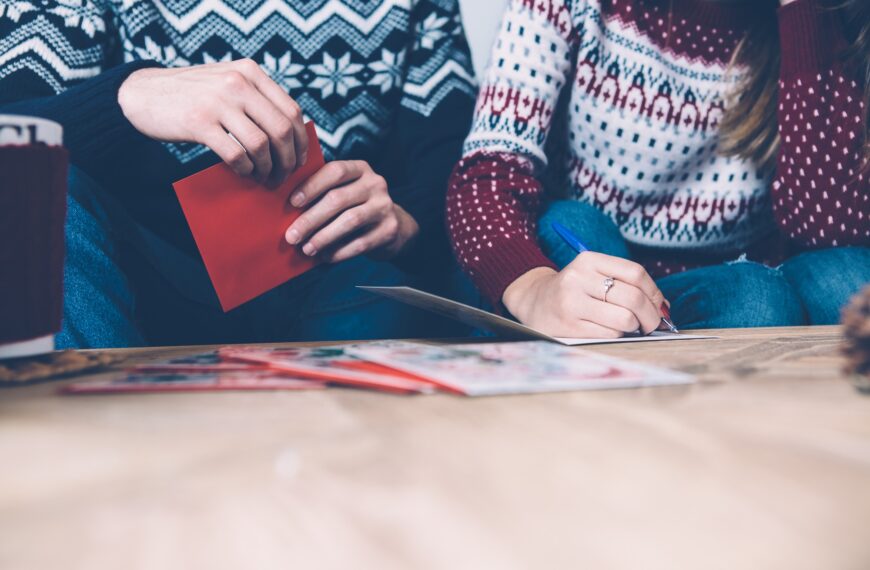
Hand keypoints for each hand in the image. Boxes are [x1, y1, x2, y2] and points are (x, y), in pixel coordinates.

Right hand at [118, 59, 307, 185]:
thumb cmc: (191, 96)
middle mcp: (238, 82)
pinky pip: (237, 155)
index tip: (298, 161)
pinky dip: (245, 170)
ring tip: (262, 179)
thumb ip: (257, 98)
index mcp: (250, 72)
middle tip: (282, 177)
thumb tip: (293, 135)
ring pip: (262, 145)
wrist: (141, 94)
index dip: (301, 142)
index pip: (291, 111)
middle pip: (281, 130)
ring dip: (267, 170)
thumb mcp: (227, 83)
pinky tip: (243, 173)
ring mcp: (218, 101)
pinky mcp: (199, 123)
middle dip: (287, 160)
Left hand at [284, 160, 418, 262]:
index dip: (312, 186)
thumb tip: (288, 209)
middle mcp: (375, 183)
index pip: (335, 171)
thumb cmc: (357, 207)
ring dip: (324, 237)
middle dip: (311, 219)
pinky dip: (339, 252)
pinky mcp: (389, 230)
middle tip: (292, 236)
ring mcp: (385, 206)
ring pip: (350, 221)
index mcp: (360, 169)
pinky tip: (325, 257)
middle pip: (338, 199)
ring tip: (306, 249)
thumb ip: (323, 193)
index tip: (292, 203)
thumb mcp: (345, 192)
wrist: (394, 226)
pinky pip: (361, 242)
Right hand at [502, 253, 668, 338]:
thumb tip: (663, 307)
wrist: (534, 302)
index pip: (635, 273)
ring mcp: (571, 304)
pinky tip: (611, 331)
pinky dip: (618, 335)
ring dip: (634, 327)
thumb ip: (626, 284)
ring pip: (624, 319)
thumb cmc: (575, 290)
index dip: (654, 292)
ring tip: (630, 327)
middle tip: (653, 324)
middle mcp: (578, 279)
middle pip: (633, 298)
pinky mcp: (569, 327)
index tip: (659, 306)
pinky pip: (610, 334)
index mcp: (588, 260)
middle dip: (651, 316)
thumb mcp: (594, 274)